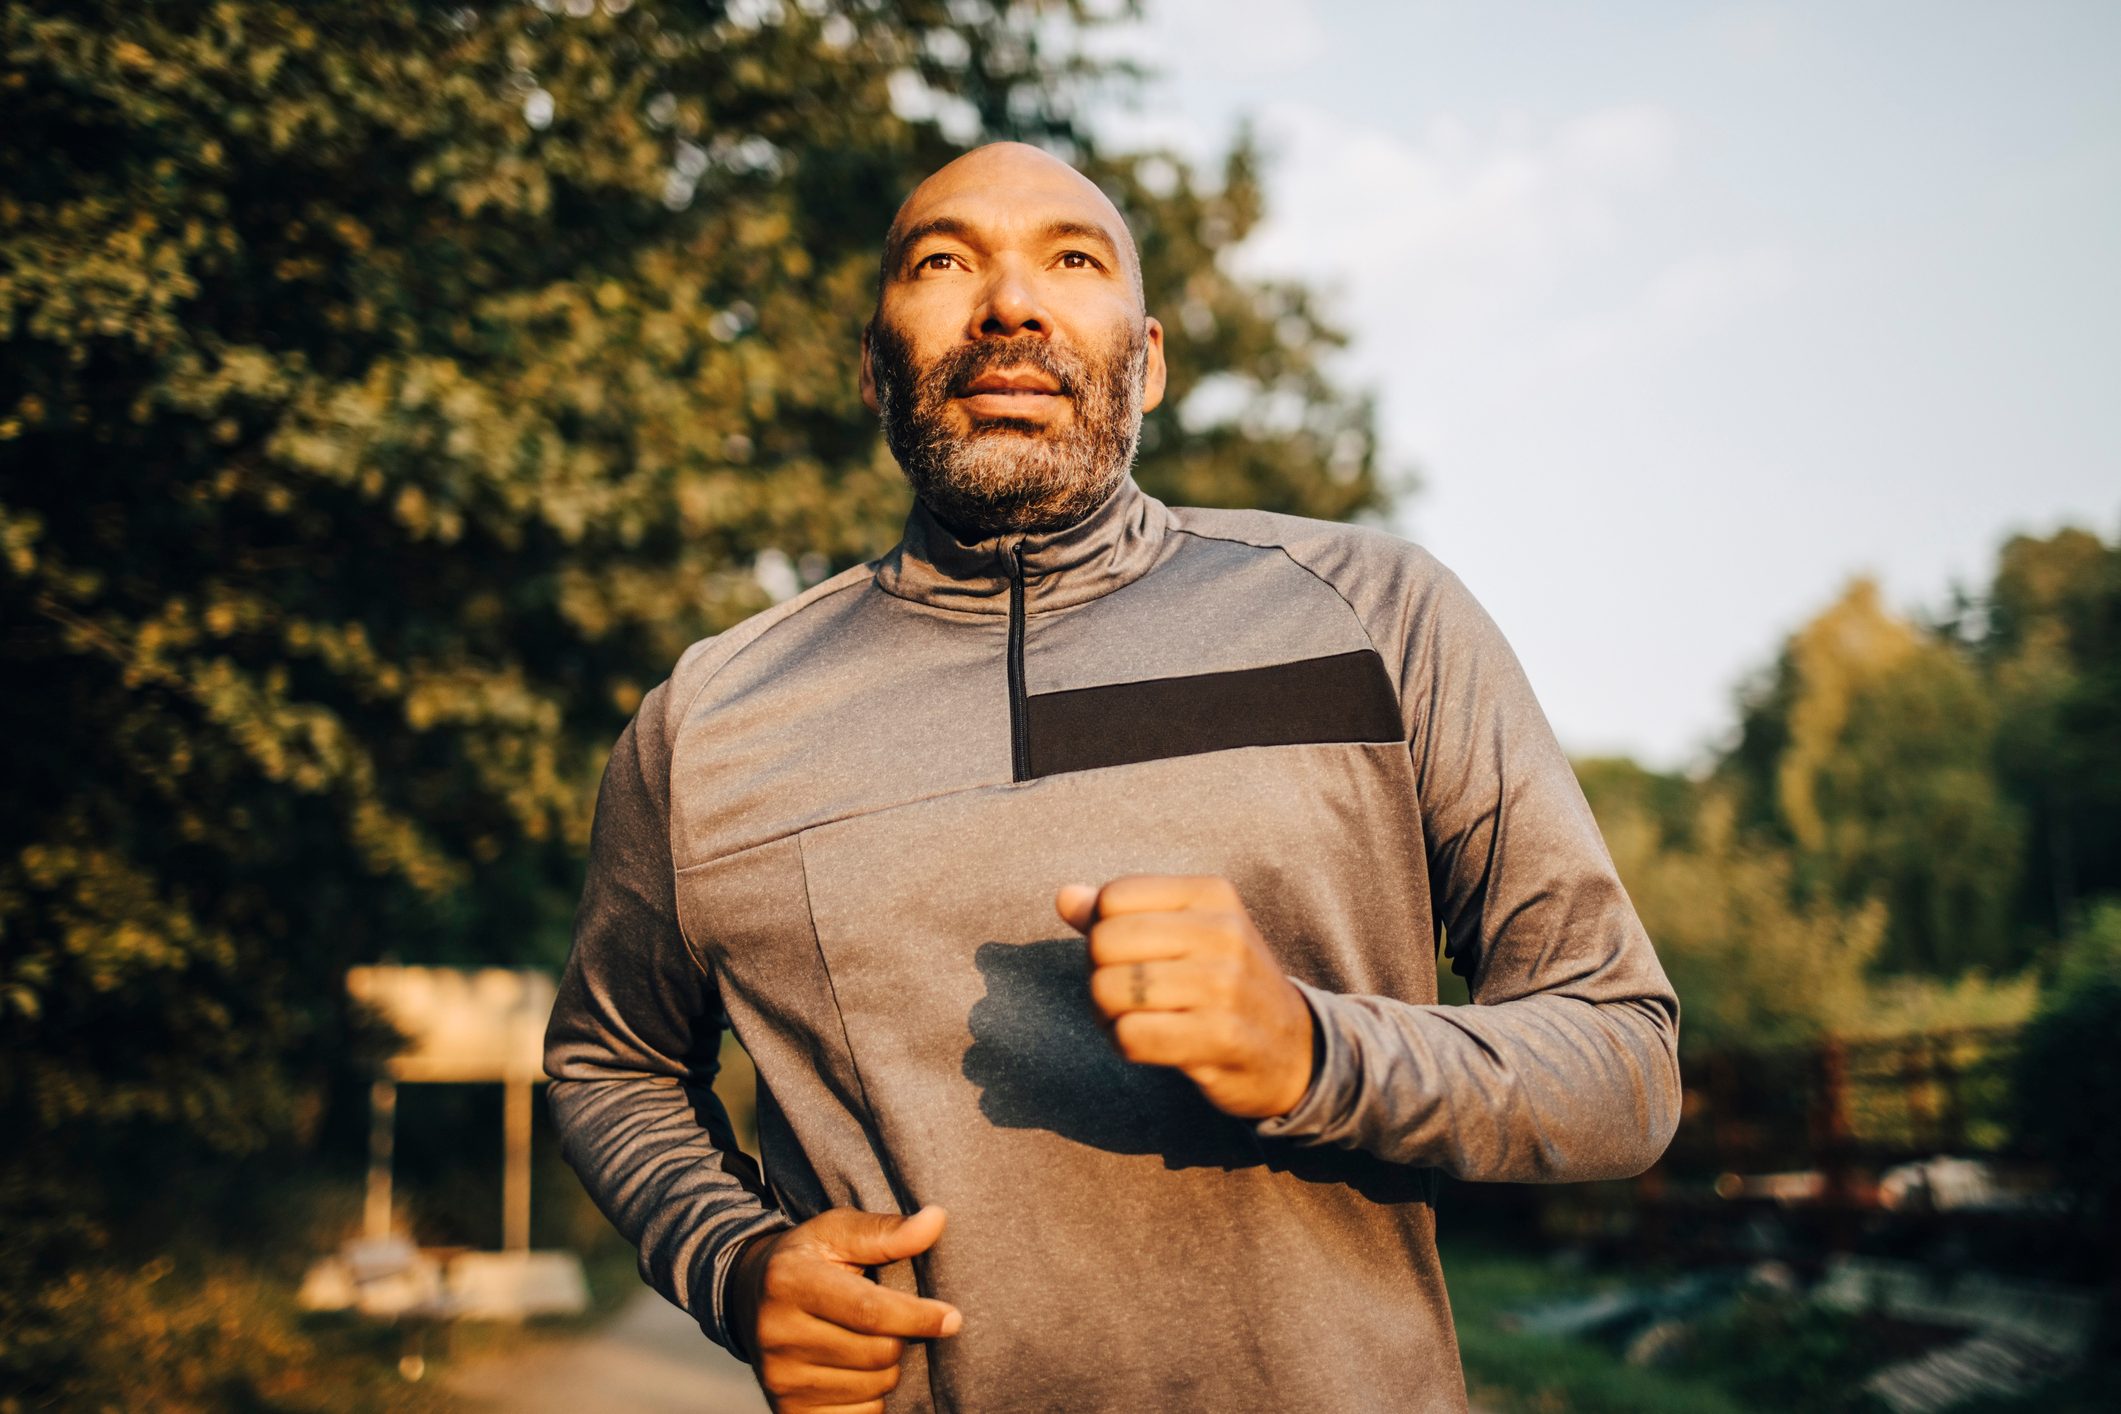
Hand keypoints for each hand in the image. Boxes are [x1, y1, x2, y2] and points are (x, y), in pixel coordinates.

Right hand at [725, 1205, 961, 1412]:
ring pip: (874, 1388)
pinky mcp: (789, 1412)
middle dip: (901, 1338)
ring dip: (887, 1367)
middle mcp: (778, 1334)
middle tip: (890, 1320)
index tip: (953, 1318)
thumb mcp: (837, 1232)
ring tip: (867, 1340)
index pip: (868, 1311)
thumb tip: (937, 1220)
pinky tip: (854, 1369)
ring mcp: (781, 1379)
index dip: (917, 1317)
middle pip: (877, 1353)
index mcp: (789, 1281)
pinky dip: (871, 1397)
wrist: (747, 1300)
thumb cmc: (809, 1260)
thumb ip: (886, 1230)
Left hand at [1057, 875, 1316, 1119]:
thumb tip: (1065, 897)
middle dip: (1099, 976)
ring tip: (1137, 1020)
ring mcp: (1225, 985)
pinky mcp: (1221, 1038)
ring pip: (1110, 991)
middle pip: (1104, 943)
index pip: (1113, 897)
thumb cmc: (1225, 984)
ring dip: (1108, 1016)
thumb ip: (1123, 912)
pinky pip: (1130, 1036)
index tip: (1129, 957)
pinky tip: (1150, 1045)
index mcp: (1211, 893)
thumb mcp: (1186, 933)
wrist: (1295, 1050)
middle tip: (1126, 997)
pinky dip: (1124, 1045)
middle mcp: (1223, 931)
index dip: (1101, 931)